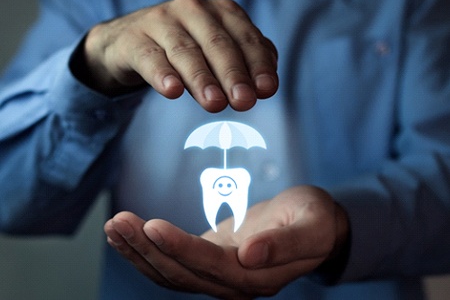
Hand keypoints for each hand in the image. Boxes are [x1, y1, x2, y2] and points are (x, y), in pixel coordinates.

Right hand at [80, 0, 277, 111]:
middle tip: (244, 101)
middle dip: (233, 74)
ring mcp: (161, 21)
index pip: (246, 39)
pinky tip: (172, 90)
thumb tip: (266, 84)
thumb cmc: (186, 47)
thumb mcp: (217, 51)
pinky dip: (162, 74)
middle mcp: (193, 10)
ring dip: (202, 78)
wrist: (130, 40)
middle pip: (217, 44)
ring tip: (214, 103)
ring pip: (186, 51)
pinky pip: (150, 57)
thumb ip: (245, 62)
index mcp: (221, 12)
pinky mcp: (134, 39)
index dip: (258, 65)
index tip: (266, 90)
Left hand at [104, 186, 349, 298]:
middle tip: (119, 221)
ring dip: (139, 251)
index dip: (179, 249)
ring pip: (170, 272)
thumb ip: (284, 244)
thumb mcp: (311, 225)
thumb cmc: (314, 220)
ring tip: (114, 226)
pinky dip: (147, 251)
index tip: (152, 226)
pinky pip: (173, 262)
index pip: (210, 267)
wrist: (312, 225)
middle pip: (181, 273)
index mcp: (256, 279)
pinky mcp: (209, 262)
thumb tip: (251, 255)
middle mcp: (232, 285)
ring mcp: (218, 276)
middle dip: (146, 248)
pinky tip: (127, 236)